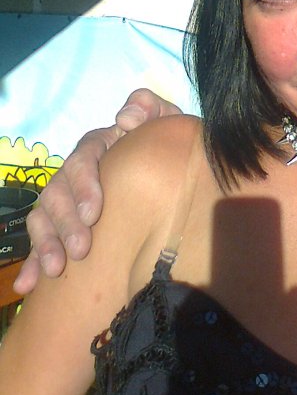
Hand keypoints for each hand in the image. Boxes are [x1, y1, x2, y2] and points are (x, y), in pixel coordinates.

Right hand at [12, 89, 181, 294]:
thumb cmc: (163, 144)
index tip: (94, 213)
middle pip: (58, 192)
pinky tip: (29, 286)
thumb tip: (125, 118)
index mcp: (98, 146)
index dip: (84, 186)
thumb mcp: (164, 120)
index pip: (83, 160)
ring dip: (45, 244)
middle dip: (66, 223)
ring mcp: (66, 198)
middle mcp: (76, 171)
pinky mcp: (62, 224)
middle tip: (82, 250)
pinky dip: (33, 263)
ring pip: (44, 216)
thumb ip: (148, 109)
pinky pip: (41, 241)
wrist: (169, 167)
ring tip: (56, 270)